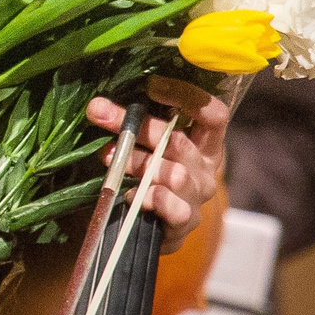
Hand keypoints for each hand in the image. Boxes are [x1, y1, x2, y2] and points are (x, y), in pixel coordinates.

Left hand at [88, 76, 228, 252]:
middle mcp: (206, 169)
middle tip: (100, 113)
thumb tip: (99, 106)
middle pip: (178, 141)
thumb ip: (137, 127)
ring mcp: (198, 198)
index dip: (188, 97)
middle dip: (136, 125)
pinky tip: (131, 196)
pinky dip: (148, 198)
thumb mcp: (147, 147)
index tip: (152, 86)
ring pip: (173, 174)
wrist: (149, 228)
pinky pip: (170, 206)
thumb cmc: (147, 178)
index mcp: (206, 145)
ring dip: (138, 163)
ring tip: (111, 160)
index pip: (214, 115)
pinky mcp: (185, 223)